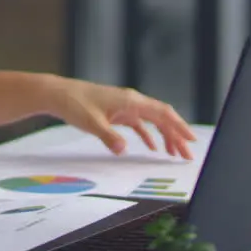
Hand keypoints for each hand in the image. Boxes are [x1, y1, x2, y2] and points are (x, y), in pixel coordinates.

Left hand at [48, 78, 197, 158]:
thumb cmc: (74, 104)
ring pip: (152, 121)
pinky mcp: (117, 112)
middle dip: (176, 136)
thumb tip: (123, 150)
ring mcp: (124, 106)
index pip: (163, 113)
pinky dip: (148, 135)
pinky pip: (139, 124)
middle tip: (186, 155)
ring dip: (165, 136)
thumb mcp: (92, 122)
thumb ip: (109, 137)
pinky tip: (153, 147)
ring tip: (173, 154)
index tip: (192, 140)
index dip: (179, 126)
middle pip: (162, 118)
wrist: (58, 94)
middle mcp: (131, 101)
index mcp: (131, 101)